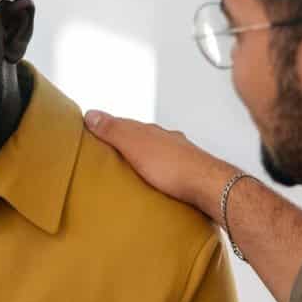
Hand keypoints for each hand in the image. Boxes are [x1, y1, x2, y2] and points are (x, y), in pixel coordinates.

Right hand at [84, 111, 236, 216]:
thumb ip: (114, 131)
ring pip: (156, 152)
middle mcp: (166, 141)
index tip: (94, 129)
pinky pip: (166, 169)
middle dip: (126, 142)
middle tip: (109, 149)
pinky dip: (156, 171)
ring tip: (129, 167)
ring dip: (142, 157)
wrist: (208, 187)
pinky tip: (153, 181)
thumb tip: (92, 115)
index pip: (124, 124)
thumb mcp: (135, 146)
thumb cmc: (175, 168)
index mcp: (151, 132)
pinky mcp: (186, 175)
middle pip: (141, 137)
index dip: (108, 127)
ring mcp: (178, 156)